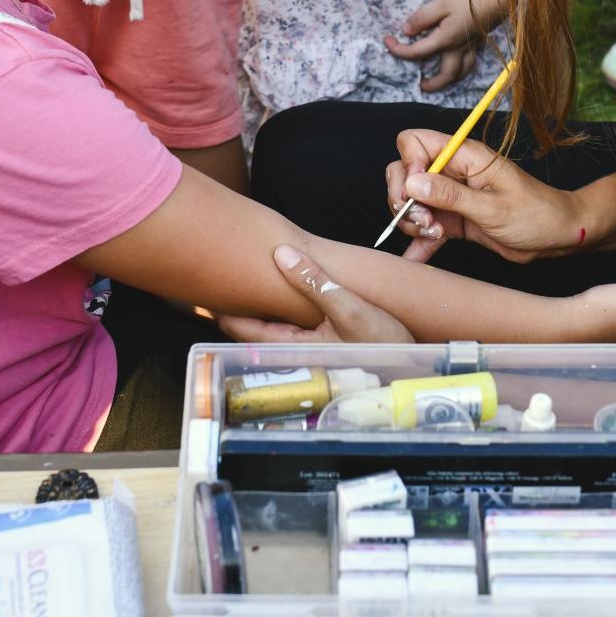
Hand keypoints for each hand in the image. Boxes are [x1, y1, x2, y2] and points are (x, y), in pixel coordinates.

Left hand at [218, 245, 414, 342]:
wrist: (413, 363)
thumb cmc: (383, 343)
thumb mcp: (349, 307)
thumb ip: (315, 281)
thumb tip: (281, 253)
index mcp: (293, 346)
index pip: (242, 327)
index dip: (221, 305)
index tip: (203, 284)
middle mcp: (295, 351)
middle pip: (252, 326)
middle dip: (235, 303)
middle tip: (213, 274)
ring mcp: (307, 348)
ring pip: (271, 324)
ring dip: (258, 304)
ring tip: (242, 277)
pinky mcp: (321, 342)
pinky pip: (289, 322)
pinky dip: (279, 306)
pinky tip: (281, 288)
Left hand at [383, 0, 503, 92]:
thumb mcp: (441, 3)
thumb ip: (422, 18)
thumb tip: (406, 31)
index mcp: (445, 40)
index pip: (417, 53)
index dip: (399, 50)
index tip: (387, 42)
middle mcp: (458, 48)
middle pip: (446, 75)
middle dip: (433, 84)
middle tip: (422, 86)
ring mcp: (471, 46)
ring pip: (462, 72)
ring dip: (450, 80)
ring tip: (441, 80)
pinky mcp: (480, 41)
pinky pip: (471, 62)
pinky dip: (463, 69)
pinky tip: (460, 63)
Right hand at [386, 128, 584, 263]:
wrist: (557, 237)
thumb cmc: (536, 213)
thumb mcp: (492, 207)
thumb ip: (451, 195)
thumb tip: (413, 183)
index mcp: (465, 156)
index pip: (415, 142)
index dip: (408, 165)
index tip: (416, 192)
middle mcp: (453, 172)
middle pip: (405, 171)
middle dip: (404, 197)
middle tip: (422, 220)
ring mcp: (452, 196)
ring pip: (412, 201)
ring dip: (413, 221)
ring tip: (434, 235)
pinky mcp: (455, 219)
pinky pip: (427, 227)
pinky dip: (419, 242)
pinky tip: (414, 258)